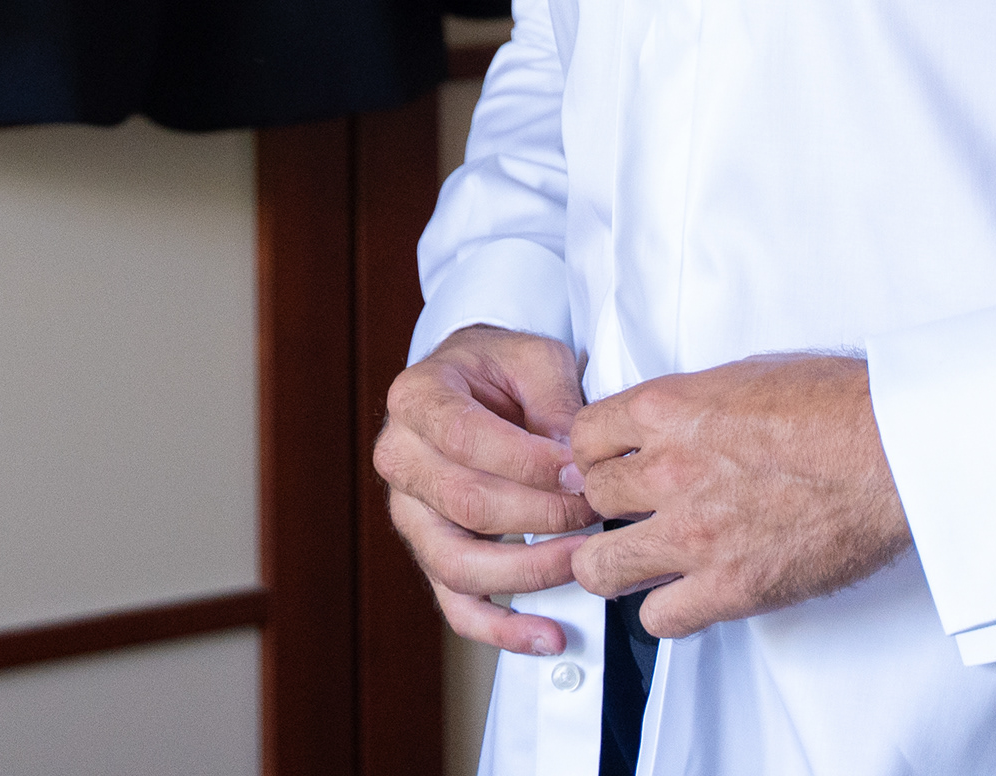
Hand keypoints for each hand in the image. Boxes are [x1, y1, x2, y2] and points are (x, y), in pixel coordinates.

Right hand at [374, 324, 597, 654]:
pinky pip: (457, 605)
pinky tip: (546, 636)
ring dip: (530, 570)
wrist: (474, 384)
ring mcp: (412, 514)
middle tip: (595, 509)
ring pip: (459, 564)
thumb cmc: (504, 371)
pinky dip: (501, 629)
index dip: (529, 462)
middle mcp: (400, 458)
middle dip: (542, 514)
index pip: (466, 439)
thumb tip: (572, 460)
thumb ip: (554, 402)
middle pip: (466, 504)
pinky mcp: (432, 554)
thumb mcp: (535, 359)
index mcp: (417, 398)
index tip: (580, 470)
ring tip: (582, 562)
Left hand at [565, 354, 910, 636]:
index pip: (585, 436)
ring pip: (601, 566)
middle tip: (629, 514)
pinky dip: (667, 611)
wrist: (891, 448)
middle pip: (592, 498)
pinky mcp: (729, 586)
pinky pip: (659, 617)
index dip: (594, 455)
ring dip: (616, 564)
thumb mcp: (744, 375)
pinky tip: (685, 595)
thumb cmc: (839, 406)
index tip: (609, 466)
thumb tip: (671, 423)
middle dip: (608, 506)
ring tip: (636, 562)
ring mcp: (694, 532)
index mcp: (670, 410)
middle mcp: (669, 469)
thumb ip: (691, 404)